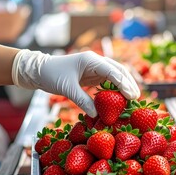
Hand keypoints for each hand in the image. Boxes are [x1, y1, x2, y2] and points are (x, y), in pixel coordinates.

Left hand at [12, 50, 140, 116]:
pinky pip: (108, 81)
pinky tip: (120, 99)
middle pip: (118, 71)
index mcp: (90, 60)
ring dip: (124, 86)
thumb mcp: (66, 88)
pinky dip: (115, 89)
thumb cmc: (51, 75)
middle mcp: (95, 61)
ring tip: (132, 99)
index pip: (112, 70)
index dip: (123, 83)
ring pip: (115, 75)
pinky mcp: (92, 75)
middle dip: (128, 83)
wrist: (39, 70)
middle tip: (136, 99)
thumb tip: (97, 114)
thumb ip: (82, 100)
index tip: (131, 96)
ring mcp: (95, 68)